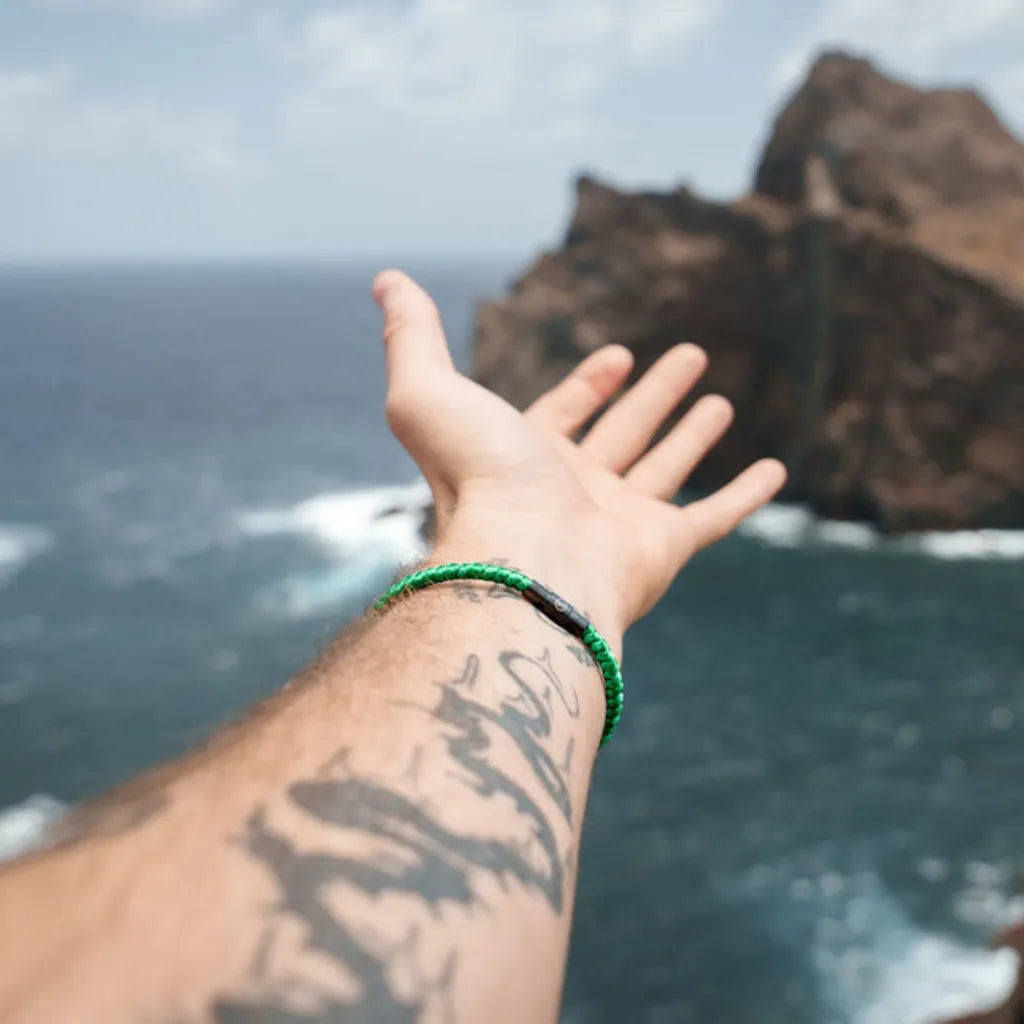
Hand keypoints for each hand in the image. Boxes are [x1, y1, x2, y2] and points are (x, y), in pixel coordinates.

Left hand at [374, 270, 785, 647]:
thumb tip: (385, 280)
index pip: (564, 413)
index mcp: (525, 458)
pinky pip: (714, 518)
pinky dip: (744, 495)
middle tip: (689, 356)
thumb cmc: (478, 477)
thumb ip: (411, 336)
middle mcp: (572, 491)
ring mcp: (618, 522)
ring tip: (719, 401)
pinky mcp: (663, 549)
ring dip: (692, 434)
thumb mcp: (429, 391)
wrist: (526, 564)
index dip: (589, 384)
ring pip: (665, 469)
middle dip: (652, 395)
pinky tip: (774, 471)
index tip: (618, 355)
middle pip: (622, 434)